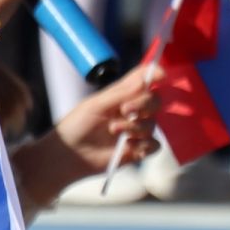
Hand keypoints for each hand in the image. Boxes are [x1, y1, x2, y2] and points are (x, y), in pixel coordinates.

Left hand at [16, 69, 162, 202]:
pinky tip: (128, 146)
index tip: (160, 75)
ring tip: (113, 130)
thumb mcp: (95, 105)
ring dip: (134, 127)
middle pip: (154, 101)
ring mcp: (135, 130)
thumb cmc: (76, 125)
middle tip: (125, 110)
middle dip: (144, 104)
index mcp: (121, 96)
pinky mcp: (137, 150)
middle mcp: (131, 111)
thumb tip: (144, 81)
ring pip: (152, 124)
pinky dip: (144, 145)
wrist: (68, 154)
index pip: (142, 80)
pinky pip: (154, 145)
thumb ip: (120, 94)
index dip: (154, 75)